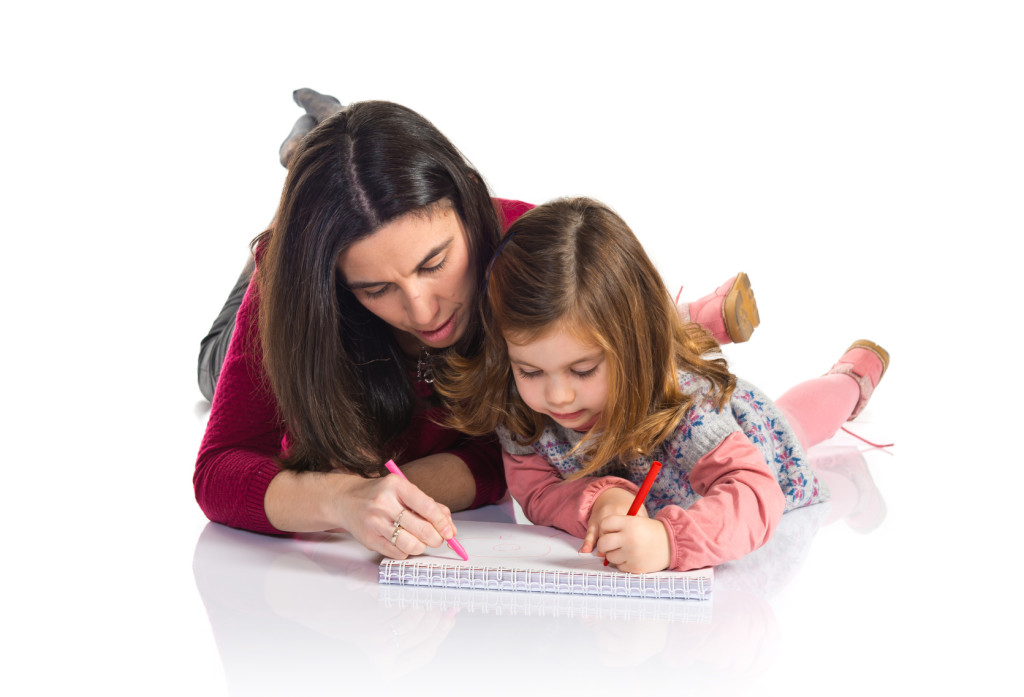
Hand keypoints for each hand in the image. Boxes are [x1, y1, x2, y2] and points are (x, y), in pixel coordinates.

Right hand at [334, 473, 456, 559]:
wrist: (347, 500)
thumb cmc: (382, 495)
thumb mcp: (404, 491)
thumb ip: (429, 505)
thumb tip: (449, 527)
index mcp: (396, 485)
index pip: (426, 506)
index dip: (441, 522)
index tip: (450, 532)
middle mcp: (384, 503)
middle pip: (421, 529)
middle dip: (435, 538)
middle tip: (438, 539)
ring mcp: (375, 522)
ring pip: (411, 545)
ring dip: (421, 547)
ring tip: (420, 541)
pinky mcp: (369, 539)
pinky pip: (397, 553)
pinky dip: (406, 551)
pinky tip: (402, 541)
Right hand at [580, 487, 646, 553]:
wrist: (612, 495)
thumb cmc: (628, 508)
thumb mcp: (638, 512)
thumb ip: (641, 525)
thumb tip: (641, 543)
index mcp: (624, 511)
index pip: (625, 529)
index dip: (627, 541)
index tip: (631, 548)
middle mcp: (610, 513)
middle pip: (612, 534)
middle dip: (615, 546)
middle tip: (620, 553)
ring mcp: (600, 517)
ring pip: (601, 536)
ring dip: (604, 547)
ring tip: (607, 554)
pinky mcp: (592, 522)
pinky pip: (589, 533)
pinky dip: (588, 542)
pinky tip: (586, 550)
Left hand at [593, 516, 670, 573]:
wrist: (671, 543)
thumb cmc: (649, 531)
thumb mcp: (636, 521)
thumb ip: (618, 526)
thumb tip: (599, 540)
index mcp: (629, 523)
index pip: (604, 524)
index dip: (606, 528)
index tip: (611, 530)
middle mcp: (629, 538)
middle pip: (603, 543)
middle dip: (604, 544)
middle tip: (611, 544)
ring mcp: (632, 554)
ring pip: (609, 557)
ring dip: (614, 554)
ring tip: (627, 550)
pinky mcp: (635, 567)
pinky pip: (619, 567)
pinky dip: (624, 563)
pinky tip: (633, 557)